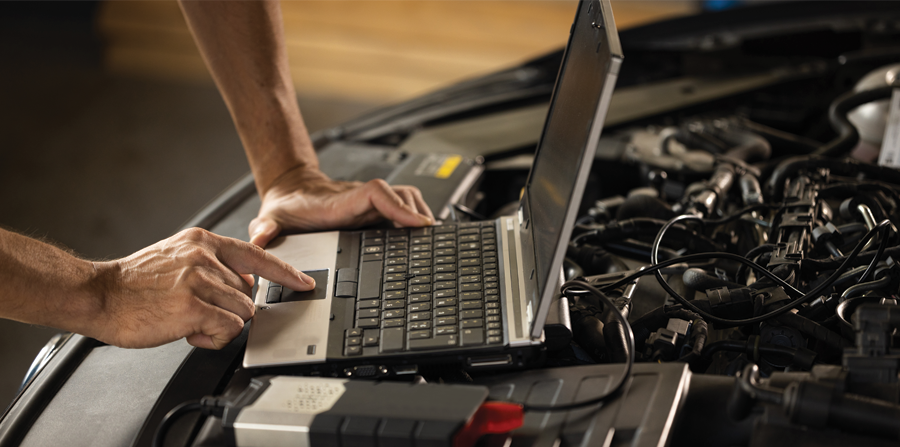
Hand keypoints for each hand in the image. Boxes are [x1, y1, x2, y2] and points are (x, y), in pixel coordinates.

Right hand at [88, 228, 313, 348]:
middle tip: (197, 313)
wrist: (99, 294)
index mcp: (203, 241)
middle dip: (229, 310)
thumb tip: (244, 283)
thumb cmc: (135, 283)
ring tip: (190, 322)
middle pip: (248, 293)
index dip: (285, 272)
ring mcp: (200, 280)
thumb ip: (212, 265)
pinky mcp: (194, 306)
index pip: (257, 255)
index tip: (304, 282)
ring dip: (221, 326)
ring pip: (242, 312)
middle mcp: (204, 257)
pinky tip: (190, 333)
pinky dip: (214, 338)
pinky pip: (228, 329)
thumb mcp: (177, 258)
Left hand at [248, 167, 434, 246]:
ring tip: (431, 238)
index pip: (376, 193)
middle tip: (431, 238)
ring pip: (406, 198)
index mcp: (340, 203)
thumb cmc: (286, 208)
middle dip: (418, 212)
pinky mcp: (374, 210)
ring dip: (420, 213)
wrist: (290, 192)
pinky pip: (402, 206)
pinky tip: (421, 234)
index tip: (416, 223)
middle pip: (400, 195)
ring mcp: (370, 205)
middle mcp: (360, 201)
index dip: (398, 206)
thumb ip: (264, 229)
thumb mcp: (270, 218)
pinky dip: (415, 216)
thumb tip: (259, 236)